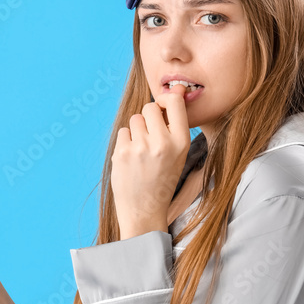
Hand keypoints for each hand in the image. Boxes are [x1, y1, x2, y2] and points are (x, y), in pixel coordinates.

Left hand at [110, 83, 190, 237]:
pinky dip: (126, 141)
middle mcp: (162, 143)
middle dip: (148, 116)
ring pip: (135, 119)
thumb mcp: (178, 155)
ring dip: (137, 129)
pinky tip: (132, 158)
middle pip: (150, 107)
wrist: (144, 210)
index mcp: (181, 142)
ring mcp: (140, 148)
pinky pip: (123, 132)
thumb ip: (174, 128)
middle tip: (150, 134)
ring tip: (142, 149)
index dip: (167, 98)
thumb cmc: (162, 180)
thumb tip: (171, 93)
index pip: (174, 102)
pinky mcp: (122, 153)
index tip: (163, 103)